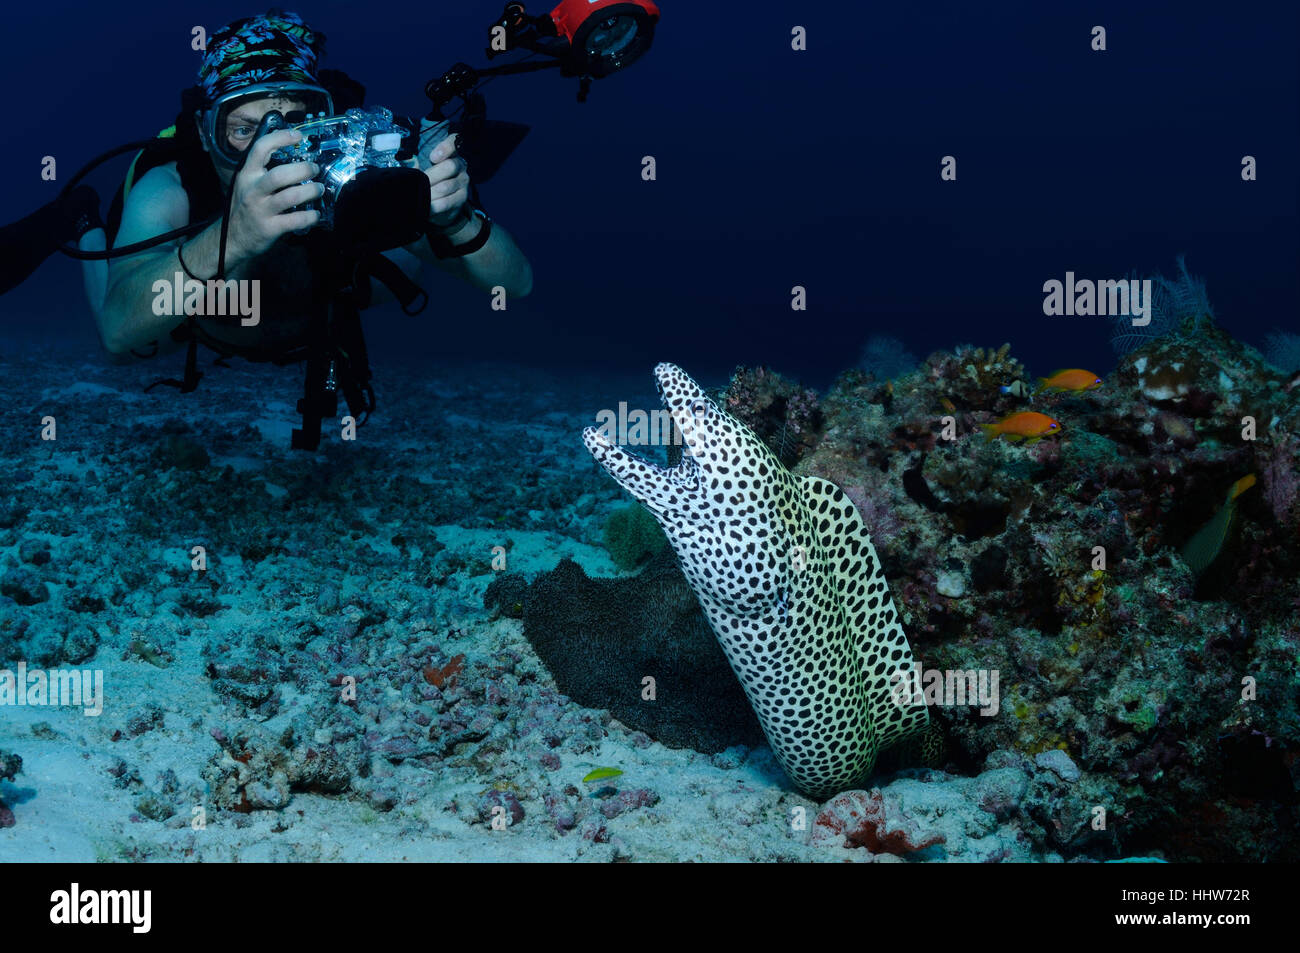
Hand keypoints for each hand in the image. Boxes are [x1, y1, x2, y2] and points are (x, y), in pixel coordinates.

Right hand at [225, 129, 323, 263]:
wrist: (232, 238)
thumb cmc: (246, 207)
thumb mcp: (248, 184)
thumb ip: (264, 171)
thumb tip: (294, 156)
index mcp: (247, 174)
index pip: (261, 148)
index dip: (280, 138)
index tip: (298, 136)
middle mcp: (253, 190)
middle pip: (280, 174)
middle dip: (303, 170)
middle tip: (315, 169)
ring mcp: (261, 210)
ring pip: (290, 196)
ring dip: (310, 191)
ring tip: (319, 189)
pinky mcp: (270, 228)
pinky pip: (295, 220)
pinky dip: (310, 217)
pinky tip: (315, 214)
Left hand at [424, 135, 469, 225]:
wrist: (442, 205)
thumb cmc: (431, 182)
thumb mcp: (424, 169)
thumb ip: (418, 163)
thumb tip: (406, 163)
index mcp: (450, 154)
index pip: (453, 143)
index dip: (445, 148)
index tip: (433, 157)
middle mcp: (460, 166)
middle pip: (449, 166)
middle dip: (431, 176)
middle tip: (420, 182)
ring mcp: (463, 182)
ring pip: (446, 186)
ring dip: (430, 192)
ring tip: (421, 196)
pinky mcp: (462, 198)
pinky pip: (447, 202)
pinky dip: (435, 205)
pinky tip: (428, 206)